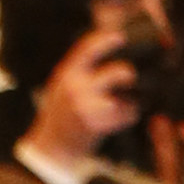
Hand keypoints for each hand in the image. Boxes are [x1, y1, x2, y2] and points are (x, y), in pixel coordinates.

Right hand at [28, 15, 148, 167]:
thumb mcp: (62, 86)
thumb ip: (79, 72)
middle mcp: (76, 87)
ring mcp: (87, 107)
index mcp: (67, 73)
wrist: (51, 146)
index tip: (121, 37)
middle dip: (127, 74)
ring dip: (131, 100)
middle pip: (114, 74)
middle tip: (131, 75)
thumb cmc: (59, 115)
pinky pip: (124, 116)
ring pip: (123, 98)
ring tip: (130, 101)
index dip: (106, 41)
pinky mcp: (97, 125)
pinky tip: (127, 115)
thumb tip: (101, 58)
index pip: (87, 48)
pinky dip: (130, 115)